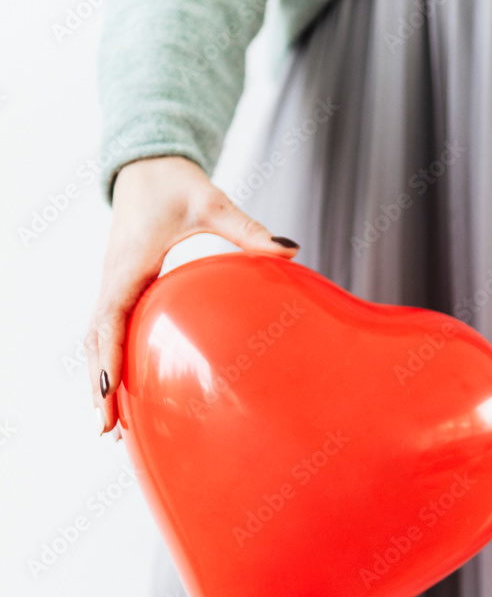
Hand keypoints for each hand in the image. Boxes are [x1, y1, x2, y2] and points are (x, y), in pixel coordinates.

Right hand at [85, 155, 299, 433]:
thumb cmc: (175, 184)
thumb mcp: (213, 202)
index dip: (106, 358)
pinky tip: (121, 387)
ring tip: (109, 425)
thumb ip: (248, 229)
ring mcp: (114, 285)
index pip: (108, 320)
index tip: (107, 392)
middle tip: (106, 430)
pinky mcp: (121, 287)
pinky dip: (108, 360)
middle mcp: (114, 279)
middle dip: (98, 386)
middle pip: (95, 341)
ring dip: (100, 378)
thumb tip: (290, 251)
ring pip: (97, 339)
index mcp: (128, 265)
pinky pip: (107, 329)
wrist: (148, 166)